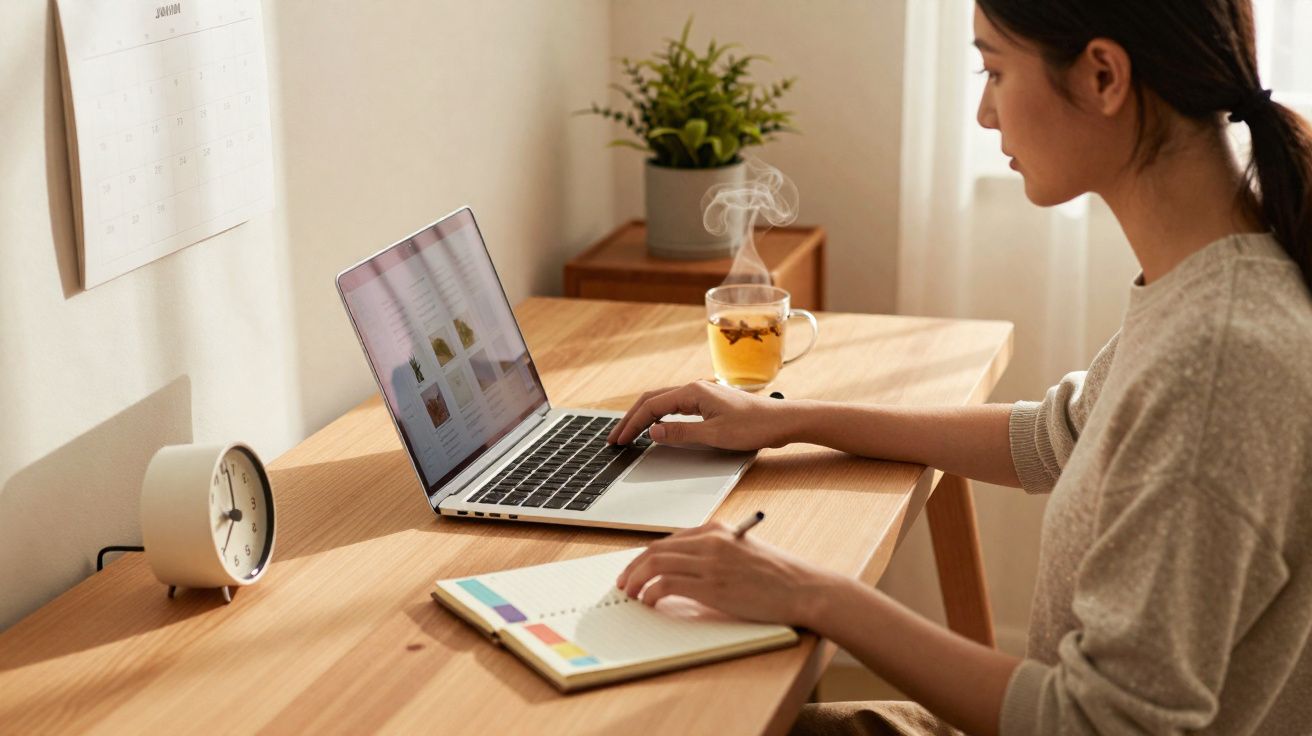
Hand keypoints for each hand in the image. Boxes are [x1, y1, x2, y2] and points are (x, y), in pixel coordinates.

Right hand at [606, 380, 793, 450]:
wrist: (782, 421)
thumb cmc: (754, 427)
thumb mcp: (715, 435)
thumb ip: (681, 433)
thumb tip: (654, 432)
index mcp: (693, 392)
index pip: (652, 406)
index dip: (632, 424)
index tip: (619, 440)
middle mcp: (695, 388)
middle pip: (652, 400)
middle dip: (631, 419)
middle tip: (616, 437)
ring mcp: (702, 394)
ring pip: (663, 402)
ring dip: (644, 417)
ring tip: (629, 432)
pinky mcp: (709, 403)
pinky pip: (676, 406)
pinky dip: (659, 416)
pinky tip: (656, 427)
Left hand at [615, 521, 835, 628]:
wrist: (803, 588)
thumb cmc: (778, 576)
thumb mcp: (742, 552)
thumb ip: (713, 554)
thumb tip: (680, 570)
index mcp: (717, 529)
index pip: (668, 540)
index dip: (645, 556)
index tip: (635, 570)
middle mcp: (711, 540)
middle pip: (656, 550)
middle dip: (633, 567)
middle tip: (624, 584)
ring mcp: (711, 562)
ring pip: (656, 564)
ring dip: (637, 581)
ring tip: (631, 595)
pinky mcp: (712, 585)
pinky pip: (667, 584)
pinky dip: (652, 593)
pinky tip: (650, 602)